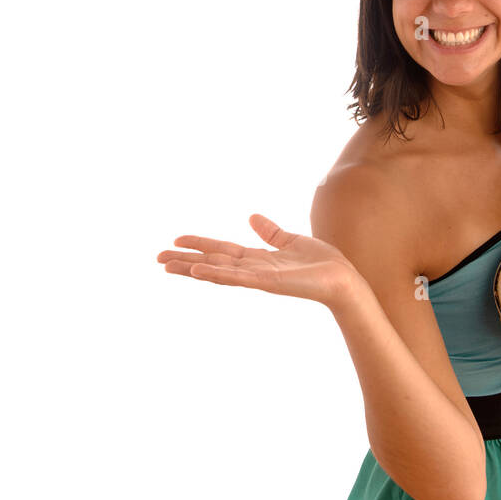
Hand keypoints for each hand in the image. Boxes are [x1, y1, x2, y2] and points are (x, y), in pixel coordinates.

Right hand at [157, 214, 359, 308]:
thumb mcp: (291, 241)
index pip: (221, 251)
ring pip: (219, 272)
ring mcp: (258, 278)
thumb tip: (252, 217)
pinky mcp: (268, 282)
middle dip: (185, 261)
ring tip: (170, 266)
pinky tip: (200, 269)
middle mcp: (253, 270)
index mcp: (257, 260)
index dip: (198, 245)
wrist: (342, 279)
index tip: (175, 241)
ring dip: (194, 269)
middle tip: (158, 260)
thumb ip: (271, 232)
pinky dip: (218, 273)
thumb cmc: (321, 264)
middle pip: (212, 262)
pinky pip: (238, 277)